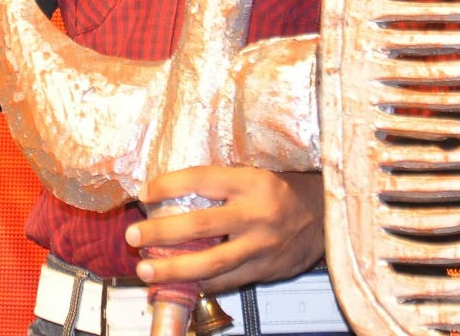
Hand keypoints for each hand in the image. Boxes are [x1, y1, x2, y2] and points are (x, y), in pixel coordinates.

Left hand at [127, 166, 324, 292]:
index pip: (200, 179)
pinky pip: (227, 281)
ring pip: (211, 263)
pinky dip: (201, 284)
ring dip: (174, 269)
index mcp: (250, 182)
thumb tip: (170, 191)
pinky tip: (179, 284)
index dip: (168, 186)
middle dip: (161, 233)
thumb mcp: (253, 174)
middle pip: (199, 225)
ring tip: (147, 271)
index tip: (145, 193)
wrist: (324, 216)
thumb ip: (219, 183)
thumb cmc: (282, 191)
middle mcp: (255, 214)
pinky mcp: (265, 270)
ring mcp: (261, 246)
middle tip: (134, 236)